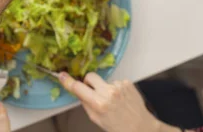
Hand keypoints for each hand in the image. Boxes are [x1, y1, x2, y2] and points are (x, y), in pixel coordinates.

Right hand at [59, 73, 180, 131]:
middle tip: (93, 92)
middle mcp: (109, 92)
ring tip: (114, 101)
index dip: (68, 81)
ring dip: (105, 88)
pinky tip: (121, 99)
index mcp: (99, 103)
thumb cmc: (118, 127)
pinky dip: (116, 89)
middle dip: (89, 82)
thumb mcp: (97, 119)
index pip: (78, 88)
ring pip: (104, 81)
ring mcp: (119, 86)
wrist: (141, 126)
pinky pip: (115, 82)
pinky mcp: (127, 82)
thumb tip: (79, 92)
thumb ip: (86, 104)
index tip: (62, 75)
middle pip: (90, 76)